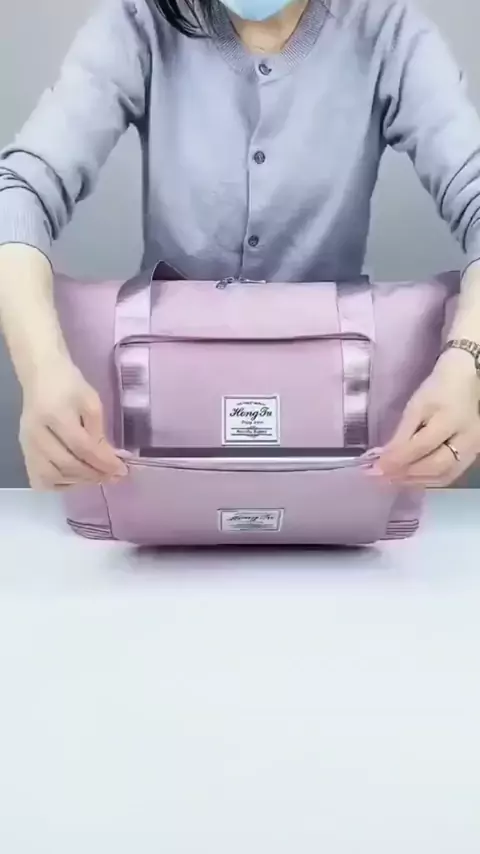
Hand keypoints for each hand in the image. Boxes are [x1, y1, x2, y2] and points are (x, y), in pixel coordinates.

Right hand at [20, 356, 127, 489]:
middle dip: (94, 474)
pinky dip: (59, 484)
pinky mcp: (24, 452)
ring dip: (79, 481)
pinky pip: (39, 479)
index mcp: (54, 414)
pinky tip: (75, 477)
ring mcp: (27, 445)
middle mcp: (36, 433)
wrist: (42, 376)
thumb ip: (99, 432)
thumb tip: (111, 461)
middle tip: (113, 476)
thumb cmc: (70, 385)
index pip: (82, 447)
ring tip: (97, 476)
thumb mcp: (91, 402)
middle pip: (66, 465)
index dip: (104, 462)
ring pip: (51, 477)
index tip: (122, 470)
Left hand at [377, 349, 479, 485]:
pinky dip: (427, 480)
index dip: (397, 459)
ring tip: (393, 480)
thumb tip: (384, 459)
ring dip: (415, 481)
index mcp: (451, 420)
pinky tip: (411, 479)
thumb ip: (402, 434)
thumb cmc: (437, 391)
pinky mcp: (471, 457)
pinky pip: (449, 476)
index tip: (376, 468)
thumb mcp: (416, 406)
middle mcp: (467, 439)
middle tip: (382, 477)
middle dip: (406, 474)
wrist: (465, 384)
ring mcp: (472, 450)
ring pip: (443, 475)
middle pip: (435, 466)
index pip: (421, 446)